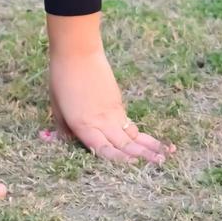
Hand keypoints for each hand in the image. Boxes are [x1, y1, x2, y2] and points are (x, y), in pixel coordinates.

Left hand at [45, 47, 176, 164]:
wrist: (78, 52)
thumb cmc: (62, 78)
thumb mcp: (57, 107)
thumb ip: (63, 128)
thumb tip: (65, 141)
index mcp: (84, 126)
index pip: (104, 150)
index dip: (118, 161)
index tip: (132, 168)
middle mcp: (102, 121)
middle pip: (125, 144)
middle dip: (143, 157)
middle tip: (160, 166)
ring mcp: (113, 111)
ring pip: (133, 134)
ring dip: (148, 147)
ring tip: (164, 156)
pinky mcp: (118, 101)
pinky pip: (130, 122)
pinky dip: (141, 134)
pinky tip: (148, 141)